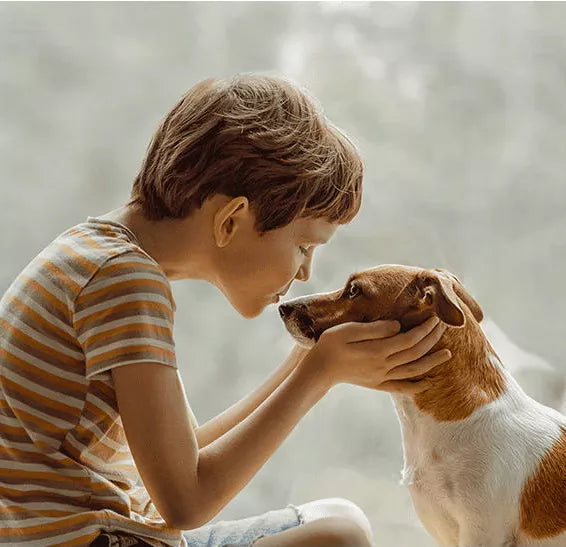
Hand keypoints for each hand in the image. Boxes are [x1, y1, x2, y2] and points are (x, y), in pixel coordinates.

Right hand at [303, 316, 450, 394]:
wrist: (318, 370)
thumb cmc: (330, 345)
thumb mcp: (348, 330)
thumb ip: (374, 329)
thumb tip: (398, 326)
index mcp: (378, 350)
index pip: (410, 339)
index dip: (425, 328)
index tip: (435, 317)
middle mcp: (384, 366)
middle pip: (415, 352)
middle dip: (432, 339)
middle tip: (444, 327)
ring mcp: (382, 377)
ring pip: (414, 370)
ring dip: (432, 362)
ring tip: (448, 354)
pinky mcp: (377, 384)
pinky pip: (402, 387)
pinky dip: (417, 386)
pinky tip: (427, 383)